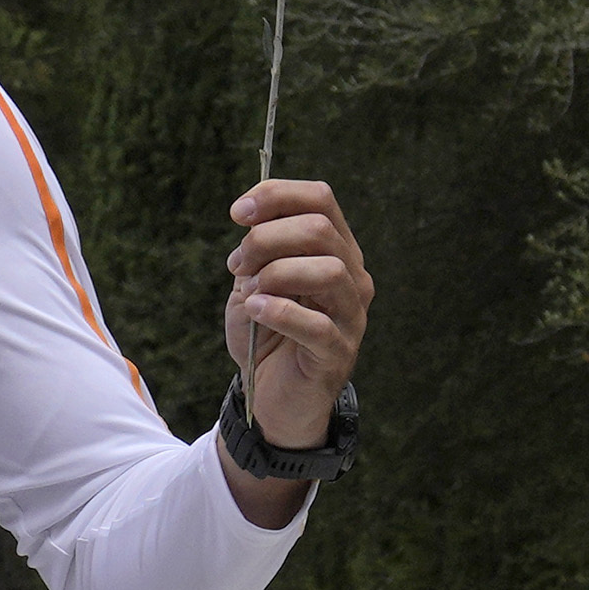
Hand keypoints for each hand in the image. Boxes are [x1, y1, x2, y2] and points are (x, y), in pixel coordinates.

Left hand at [221, 175, 369, 442]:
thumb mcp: (252, 283)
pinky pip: (316, 324)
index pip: (320, 199)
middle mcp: (351, 276)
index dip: (277, 195)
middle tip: (237, 264)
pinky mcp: (338, 351)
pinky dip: (279, 312)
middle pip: (319, 229)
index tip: (237, 213)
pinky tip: (254, 311)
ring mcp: (351, 314)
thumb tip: (251, 219)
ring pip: (327, 270)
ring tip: (249, 293)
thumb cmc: (264, 334)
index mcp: (334, 250)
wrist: (270, 395)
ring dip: (275, 274)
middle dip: (266, 239)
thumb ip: (255, 251)